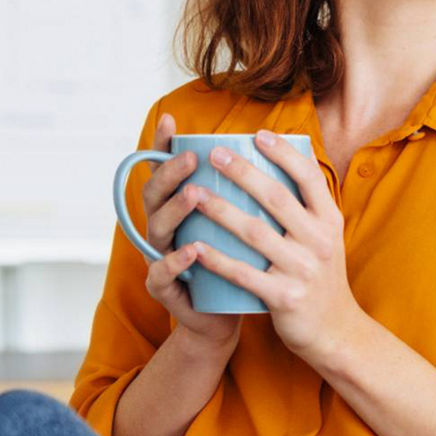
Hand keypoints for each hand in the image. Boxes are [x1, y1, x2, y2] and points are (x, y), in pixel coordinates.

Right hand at [139, 112, 242, 352]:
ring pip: (157, 229)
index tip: (171, 120)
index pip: (168, 171)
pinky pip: (163, 274)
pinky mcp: (167, 290)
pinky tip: (193, 249)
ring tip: (193, 194)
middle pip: (156, 193)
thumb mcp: (246, 221)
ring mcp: (162, 257)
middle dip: (170, 173)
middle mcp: (167, 228)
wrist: (229, 315)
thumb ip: (250, 190)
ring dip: (175, 210)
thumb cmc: (241, 261)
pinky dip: (176, 261)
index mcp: (182, 207)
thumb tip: (279, 144)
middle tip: (193, 157)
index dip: (163, 146)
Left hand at [188, 128, 365, 368]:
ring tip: (194, 194)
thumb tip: (287, 162)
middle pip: (277, 198)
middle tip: (214, 154)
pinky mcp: (284, 297)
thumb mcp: (326, 237)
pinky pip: (244, 273)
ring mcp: (302, 269)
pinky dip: (217, 259)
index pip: (309, 177)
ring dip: (221, 210)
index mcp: (330, 220)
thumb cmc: (321, 276)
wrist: (335, 330)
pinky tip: (194, 247)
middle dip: (243, 172)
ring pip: (255, 232)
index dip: (284, 153)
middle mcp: (319, 240)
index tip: (258, 135)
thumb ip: (308, 207)